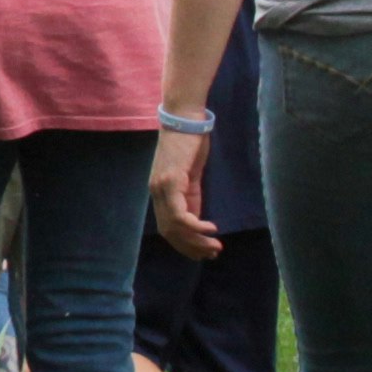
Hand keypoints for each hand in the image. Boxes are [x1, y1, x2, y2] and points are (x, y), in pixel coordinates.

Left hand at [150, 128, 219, 260]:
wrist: (185, 117)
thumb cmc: (190, 143)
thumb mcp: (191, 176)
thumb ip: (191, 197)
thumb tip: (198, 222)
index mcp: (160, 192)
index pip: (168, 229)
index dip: (186, 245)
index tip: (205, 253)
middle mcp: (156, 192)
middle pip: (170, 232)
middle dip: (192, 248)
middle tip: (213, 253)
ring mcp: (161, 187)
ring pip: (175, 227)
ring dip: (196, 241)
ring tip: (215, 245)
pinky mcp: (171, 181)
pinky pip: (181, 214)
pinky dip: (196, 226)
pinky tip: (211, 228)